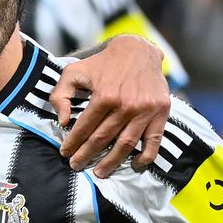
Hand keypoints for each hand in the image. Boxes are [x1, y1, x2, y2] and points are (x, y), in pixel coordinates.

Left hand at [51, 34, 169, 177]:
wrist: (138, 50)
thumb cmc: (102, 64)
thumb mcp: (74, 72)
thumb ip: (61, 95)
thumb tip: (63, 121)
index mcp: (104, 96)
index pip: (84, 127)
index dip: (72, 143)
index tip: (65, 153)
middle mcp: (126, 105)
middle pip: (102, 139)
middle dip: (86, 155)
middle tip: (76, 166)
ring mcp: (145, 110)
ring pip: (126, 144)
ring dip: (112, 162)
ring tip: (100, 172)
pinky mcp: (161, 112)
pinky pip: (154, 140)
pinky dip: (145, 156)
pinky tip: (134, 165)